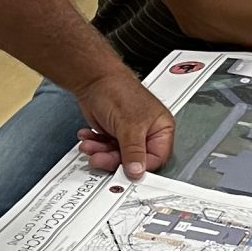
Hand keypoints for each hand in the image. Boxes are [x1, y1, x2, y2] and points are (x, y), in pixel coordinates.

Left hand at [73, 64, 173, 180]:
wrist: (92, 79)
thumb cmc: (116, 89)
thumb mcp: (129, 126)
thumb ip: (133, 151)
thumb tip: (138, 171)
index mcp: (161, 128)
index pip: (156, 158)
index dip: (140, 167)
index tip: (125, 172)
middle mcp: (147, 132)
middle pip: (133, 160)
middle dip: (113, 159)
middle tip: (100, 158)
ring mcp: (129, 134)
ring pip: (117, 156)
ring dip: (101, 153)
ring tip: (92, 146)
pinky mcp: (113, 133)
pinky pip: (106, 149)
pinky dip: (96, 146)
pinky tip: (90, 138)